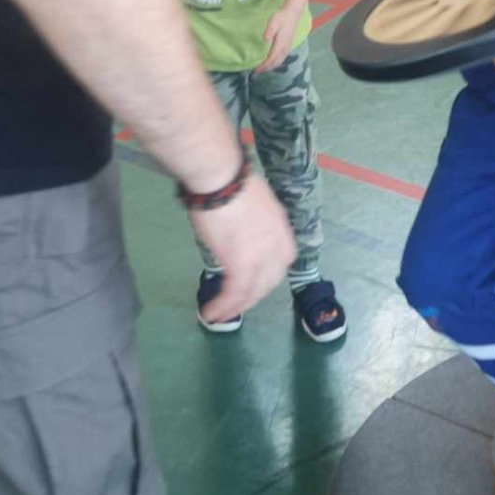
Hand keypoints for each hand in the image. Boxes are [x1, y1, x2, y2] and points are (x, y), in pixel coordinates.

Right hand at [191, 172, 294, 321]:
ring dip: (234, 308)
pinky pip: (233, 294)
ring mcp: (262, 258)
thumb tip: (240, 228)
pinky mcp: (241, 266)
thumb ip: (254, 223)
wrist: (222, 178)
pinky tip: (211, 312)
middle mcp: (278, 248)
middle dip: (251, 296)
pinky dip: (222, 307)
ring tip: (219, 316)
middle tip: (235, 304)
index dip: (267, 277)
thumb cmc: (231, 181)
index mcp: (283, 231)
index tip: (253, 282)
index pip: (282, 263)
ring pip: (251, 293)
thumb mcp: (254, 204)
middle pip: (268, 282)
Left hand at [257, 8, 297, 74]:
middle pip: (275, 63)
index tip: (256, 70)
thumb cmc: (281, 18)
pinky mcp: (287, 46)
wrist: (292, 14)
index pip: (271, 59)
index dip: (264, 65)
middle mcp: (284, 49)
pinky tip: (271, 63)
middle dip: (266, 68)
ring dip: (271, 67)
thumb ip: (269, 31)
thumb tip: (265, 40)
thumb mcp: (274, 21)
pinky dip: (275, 63)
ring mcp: (287, 48)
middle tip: (257, 72)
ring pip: (279, 62)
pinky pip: (281, 59)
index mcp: (280, 44)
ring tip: (262, 69)